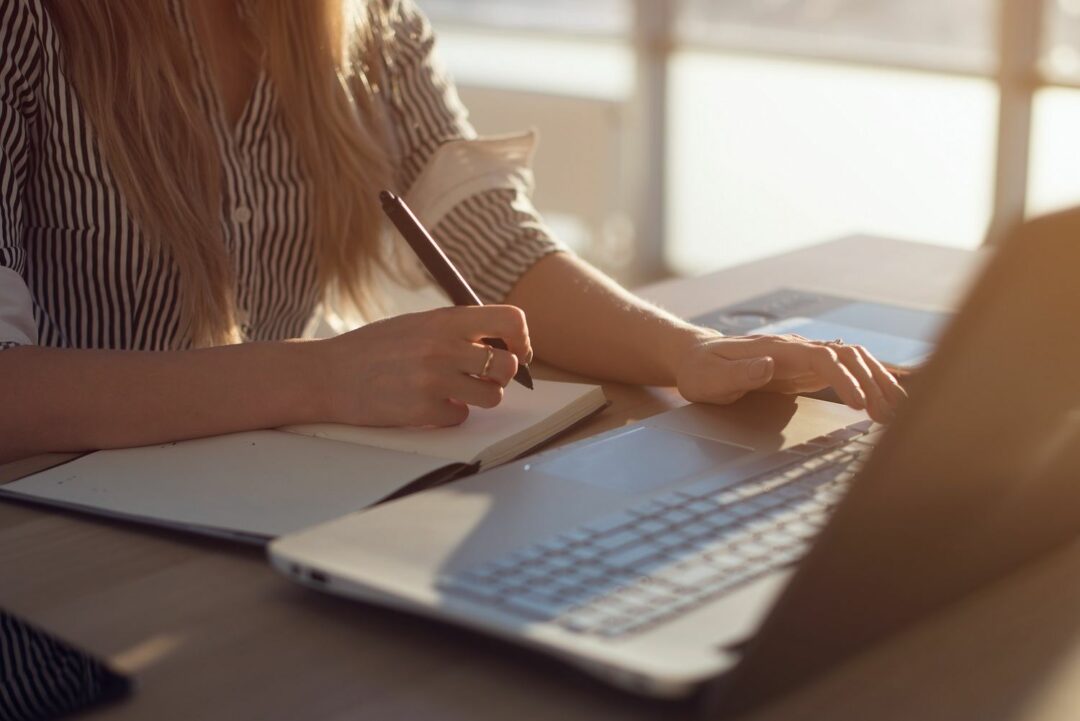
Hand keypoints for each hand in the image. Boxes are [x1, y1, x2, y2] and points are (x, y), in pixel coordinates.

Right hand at [312, 306, 529, 426]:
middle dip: (500, 376)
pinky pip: (461, 417)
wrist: (328, 374)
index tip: (514, 351)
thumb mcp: (418, 324)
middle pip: (508, 366)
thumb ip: (457, 330)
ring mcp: (434, 379)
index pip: (511, 320)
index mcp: (446, 320)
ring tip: (455, 391)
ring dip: (479, 398)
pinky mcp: (423, 410)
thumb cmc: (376, 349)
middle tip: (481, 378)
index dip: (521, 340)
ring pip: (493, 396)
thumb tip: (503, 344)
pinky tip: (427, 404)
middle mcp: (444, 347)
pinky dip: (450, 415)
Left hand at [674, 333, 905, 422]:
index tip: (860, 404)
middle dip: (874, 382)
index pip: (822, 358)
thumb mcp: (710, 377)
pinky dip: (870, 380)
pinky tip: (888, 396)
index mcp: (776, 350)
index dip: (845, 379)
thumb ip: (739, 373)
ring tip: (896, 412)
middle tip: (890, 417)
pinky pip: (846, 370)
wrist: (696, 357)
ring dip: (878, 382)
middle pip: (849, 355)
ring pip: (853, 360)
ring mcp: (803, 357)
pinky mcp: (805, 369)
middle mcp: (796, 348)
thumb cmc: (700, 371)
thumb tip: (769, 366)